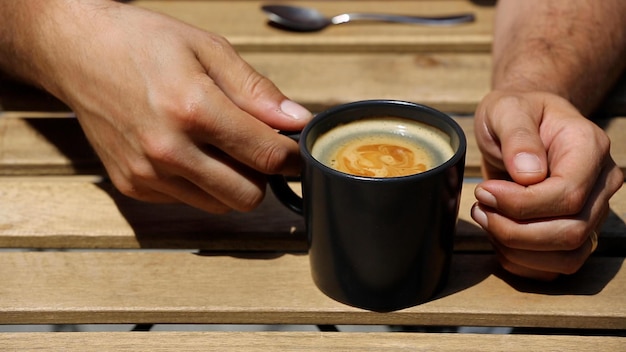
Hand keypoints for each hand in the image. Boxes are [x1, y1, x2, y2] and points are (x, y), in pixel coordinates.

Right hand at [35, 1, 311, 212]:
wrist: (76, 50)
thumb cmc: (142, 42)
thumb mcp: (208, 49)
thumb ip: (255, 91)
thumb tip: (295, 121)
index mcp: (193, 108)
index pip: (265, 156)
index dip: (291, 157)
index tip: (296, 151)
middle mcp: (167, 149)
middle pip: (247, 195)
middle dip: (261, 175)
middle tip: (254, 147)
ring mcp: (146, 173)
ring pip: (219, 204)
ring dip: (231, 182)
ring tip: (216, 145)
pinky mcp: (132, 185)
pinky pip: (187, 201)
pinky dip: (199, 184)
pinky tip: (187, 151)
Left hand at [471, 90, 622, 279]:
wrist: (521, 124)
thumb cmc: (514, 113)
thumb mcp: (506, 109)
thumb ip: (517, 135)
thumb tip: (529, 175)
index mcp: (590, 148)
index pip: (568, 194)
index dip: (521, 204)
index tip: (484, 191)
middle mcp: (601, 183)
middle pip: (570, 231)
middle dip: (514, 230)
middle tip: (478, 207)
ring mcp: (593, 211)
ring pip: (568, 257)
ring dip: (517, 249)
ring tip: (485, 220)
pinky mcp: (576, 231)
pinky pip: (558, 267)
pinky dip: (522, 262)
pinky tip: (498, 238)